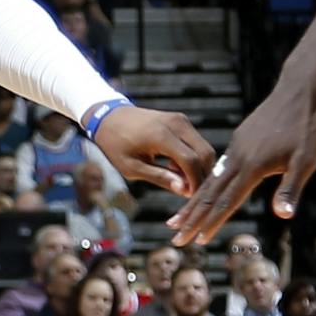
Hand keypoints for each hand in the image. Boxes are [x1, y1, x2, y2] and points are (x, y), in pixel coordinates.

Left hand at [90, 105, 215, 197]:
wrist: (109, 117)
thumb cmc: (116, 144)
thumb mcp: (131, 167)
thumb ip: (159, 177)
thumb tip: (183, 190)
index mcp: (161, 135)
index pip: (191, 160)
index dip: (195, 181)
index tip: (191, 197)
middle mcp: (176, 124)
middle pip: (205, 153)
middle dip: (202, 175)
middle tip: (189, 191)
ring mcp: (181, 120)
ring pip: (204, 147)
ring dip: (199, 167)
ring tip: (179, 179)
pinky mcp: (181, 120)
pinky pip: (197, 142)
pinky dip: (194, 157)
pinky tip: (175, 167)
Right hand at [167, 79, 315, 246]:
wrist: (298, 91)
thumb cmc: (307, 128)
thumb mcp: (306, 160)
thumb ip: (291, 188)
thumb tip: (284, 215)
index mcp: (252, 166)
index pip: (227, 201)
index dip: (212, 223)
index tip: (197, 241)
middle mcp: (238, 158)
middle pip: (209, 194)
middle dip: (192, 218)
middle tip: (175, 237)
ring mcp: (236, 148)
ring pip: (209, 181)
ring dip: (193, 202)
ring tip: (178, 218)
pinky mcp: (239, 140)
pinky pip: (217, 168)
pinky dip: (205, 184)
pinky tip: (201, 192)